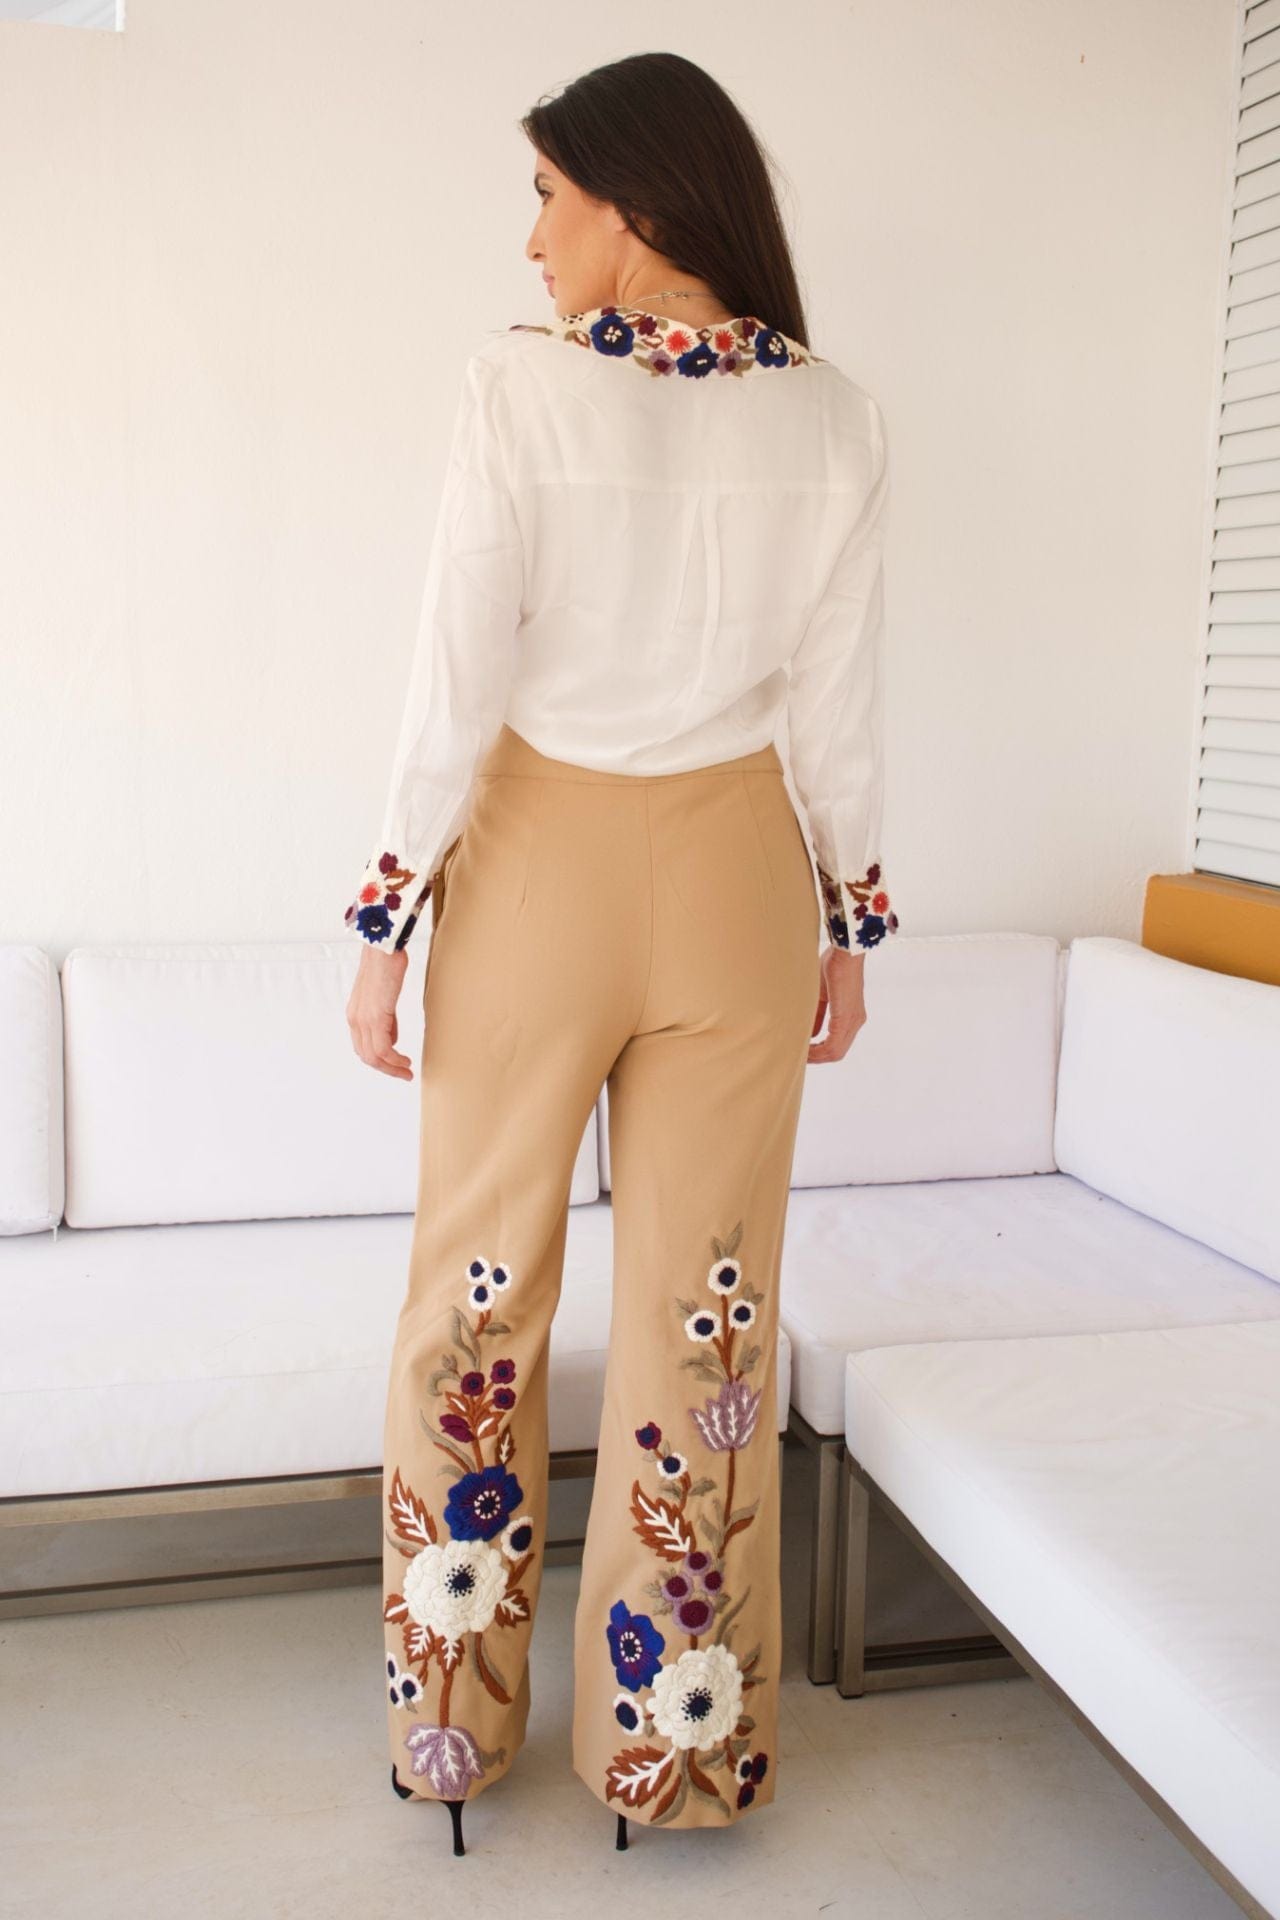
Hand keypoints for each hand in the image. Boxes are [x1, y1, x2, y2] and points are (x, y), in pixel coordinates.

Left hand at [346, 943, 414, 1078]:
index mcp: (355, 1014)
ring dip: (392, 1068)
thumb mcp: (383, 996)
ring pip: (373, 1057)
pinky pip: (383, 1049)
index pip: (363, 1047)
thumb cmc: (386, 963)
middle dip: (386, 1069)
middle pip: (367, 1056)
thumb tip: (392, 1037)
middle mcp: (355, 1020)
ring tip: (407, 1072)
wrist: (383, 947)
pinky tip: (405, 1062)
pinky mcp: (375, 1017)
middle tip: (404, 1074)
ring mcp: (363, 1019)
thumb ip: (385, 1018)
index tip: (397, 1065)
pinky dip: (394, 1060)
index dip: (379, 1060)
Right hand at [807, 944, 866, 1063]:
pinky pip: (833, 1045)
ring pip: (835, 1052)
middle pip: (837, 1052)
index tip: (804, 1051)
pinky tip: (805, 1048)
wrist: (845, 952)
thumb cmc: (834, 965)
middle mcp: (856, 1021)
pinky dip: (818, 1050)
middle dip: (817, 1058)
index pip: (837, 1043)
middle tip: (799, 1057)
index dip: (820, 1051)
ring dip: (816, 1056)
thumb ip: (818, 1014)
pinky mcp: (846, 1018)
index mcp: (851, 1015)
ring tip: (800, 1055)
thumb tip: (810, 1033)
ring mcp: (853, 1021)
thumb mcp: (822, 994)